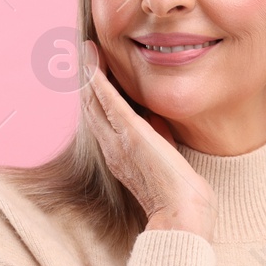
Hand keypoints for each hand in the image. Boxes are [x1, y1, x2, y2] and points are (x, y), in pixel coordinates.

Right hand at [81, 39, 215, 240]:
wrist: (181, 216)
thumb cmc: (179, 196)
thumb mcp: (166, 158)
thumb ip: (158, 138)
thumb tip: (156, 120)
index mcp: (119, 154)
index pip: (102, 119)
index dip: (96, 95)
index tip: (95, 72)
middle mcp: (111, 147)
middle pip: (91, 106)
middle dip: (87, 79)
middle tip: (84, 53)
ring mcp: (118, 141)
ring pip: (94, 100)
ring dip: (88, 72)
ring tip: (85, 49)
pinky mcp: (131, 134)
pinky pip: (108, 101)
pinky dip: (98, 79)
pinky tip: (93, 61)